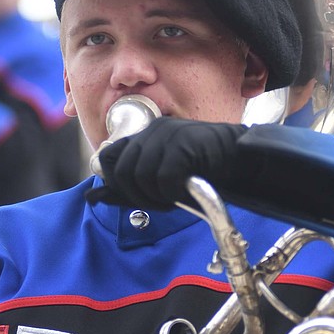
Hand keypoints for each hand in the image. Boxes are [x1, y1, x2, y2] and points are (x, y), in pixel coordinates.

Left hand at [87, 117, 246, 209]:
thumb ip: (130, 187)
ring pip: (140, 177)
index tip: (136, 196)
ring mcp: (168, 136)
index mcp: (145, 135)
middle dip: (137, 196)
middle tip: (160, 202)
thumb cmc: (202, 171)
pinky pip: (164, 179)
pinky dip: (173, 193)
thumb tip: (94, 198)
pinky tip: (185, 192)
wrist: (240, 159)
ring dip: (156, 197)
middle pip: (121, 172)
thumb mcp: (161, 178)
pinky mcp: (184, 146)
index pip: (108, 157)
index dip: (116, 183)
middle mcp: (153, 131)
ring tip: (174, 197)